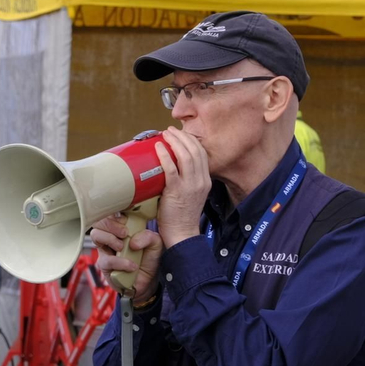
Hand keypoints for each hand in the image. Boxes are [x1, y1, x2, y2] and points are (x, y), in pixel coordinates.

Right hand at [91, 213, 163, 304]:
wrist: (148, 281)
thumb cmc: (149, 259)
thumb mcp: (155, 244)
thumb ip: (148, 236)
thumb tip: (133, 240)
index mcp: (123, 226)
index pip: (111, 212)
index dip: (117, 213)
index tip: (127, 220)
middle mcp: (111, 235)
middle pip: (99, 220)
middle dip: (111, 224)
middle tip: (125, 233)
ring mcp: (106, 249)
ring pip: (96, 235)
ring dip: (110, 239)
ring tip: (123, 247)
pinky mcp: (105, 265)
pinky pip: (107, 260)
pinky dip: (120, 262)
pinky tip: (132, 265)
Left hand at [154, 128, 211, 248]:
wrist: (183, 234)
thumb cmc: (183, 217)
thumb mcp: (192, 195)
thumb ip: (187, 181)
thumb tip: (172, 167)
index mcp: (205, 181)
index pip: (202, 154)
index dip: (191, 141)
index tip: (180, 135)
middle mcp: (200, 181)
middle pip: (195, 151)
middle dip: (182, 136)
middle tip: (170, 130)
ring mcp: (190, 186)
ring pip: (185, 155)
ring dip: (174, 141)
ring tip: (165, 134)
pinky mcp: (177, 191)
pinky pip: (171, 168)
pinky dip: (165, 155)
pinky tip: (159, 148)